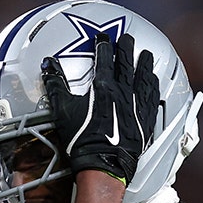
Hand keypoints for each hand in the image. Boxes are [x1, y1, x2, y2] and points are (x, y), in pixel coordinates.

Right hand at [41, 32, 160, 183]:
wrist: (103, 164)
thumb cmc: (82, 139)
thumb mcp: (63, 111)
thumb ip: (56, 85)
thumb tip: (48, 65)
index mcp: (103, 87)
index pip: (105, 58)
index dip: (104, 45)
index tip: (104, 38)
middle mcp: (122, 91)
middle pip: (127, 64)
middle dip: (127, 49)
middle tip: (128, 39)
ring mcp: (136, 105)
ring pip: (143, 78)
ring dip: (144, 64)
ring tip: (145, 55)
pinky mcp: (145, 119)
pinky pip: (152, 97)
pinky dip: (153, 86)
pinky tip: (154, 82)